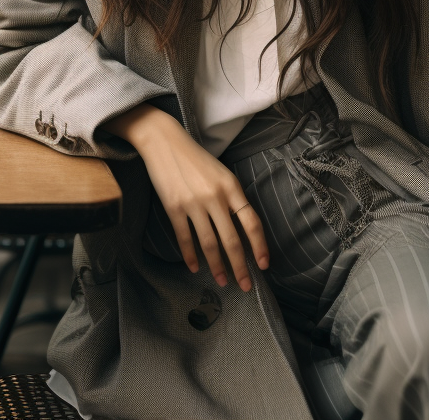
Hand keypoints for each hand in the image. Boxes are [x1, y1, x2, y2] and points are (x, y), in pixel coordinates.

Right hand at [103, 104, 268, 290]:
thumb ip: (232, 199)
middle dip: (240, 267)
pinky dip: (190, 256)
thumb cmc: (196, 159)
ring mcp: (194, 203)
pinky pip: (185, 238)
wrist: (165, 142)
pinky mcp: (174, 207)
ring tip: (222, 281)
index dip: (260, 246)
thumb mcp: (221, 174)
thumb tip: (242, 230)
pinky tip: (194, 268)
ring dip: (217, 267)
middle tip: (246, 286)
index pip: (252, 222)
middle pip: (232, 240)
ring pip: (209, 244)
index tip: (263, 265)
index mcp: (231, 186)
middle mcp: (215, 196)